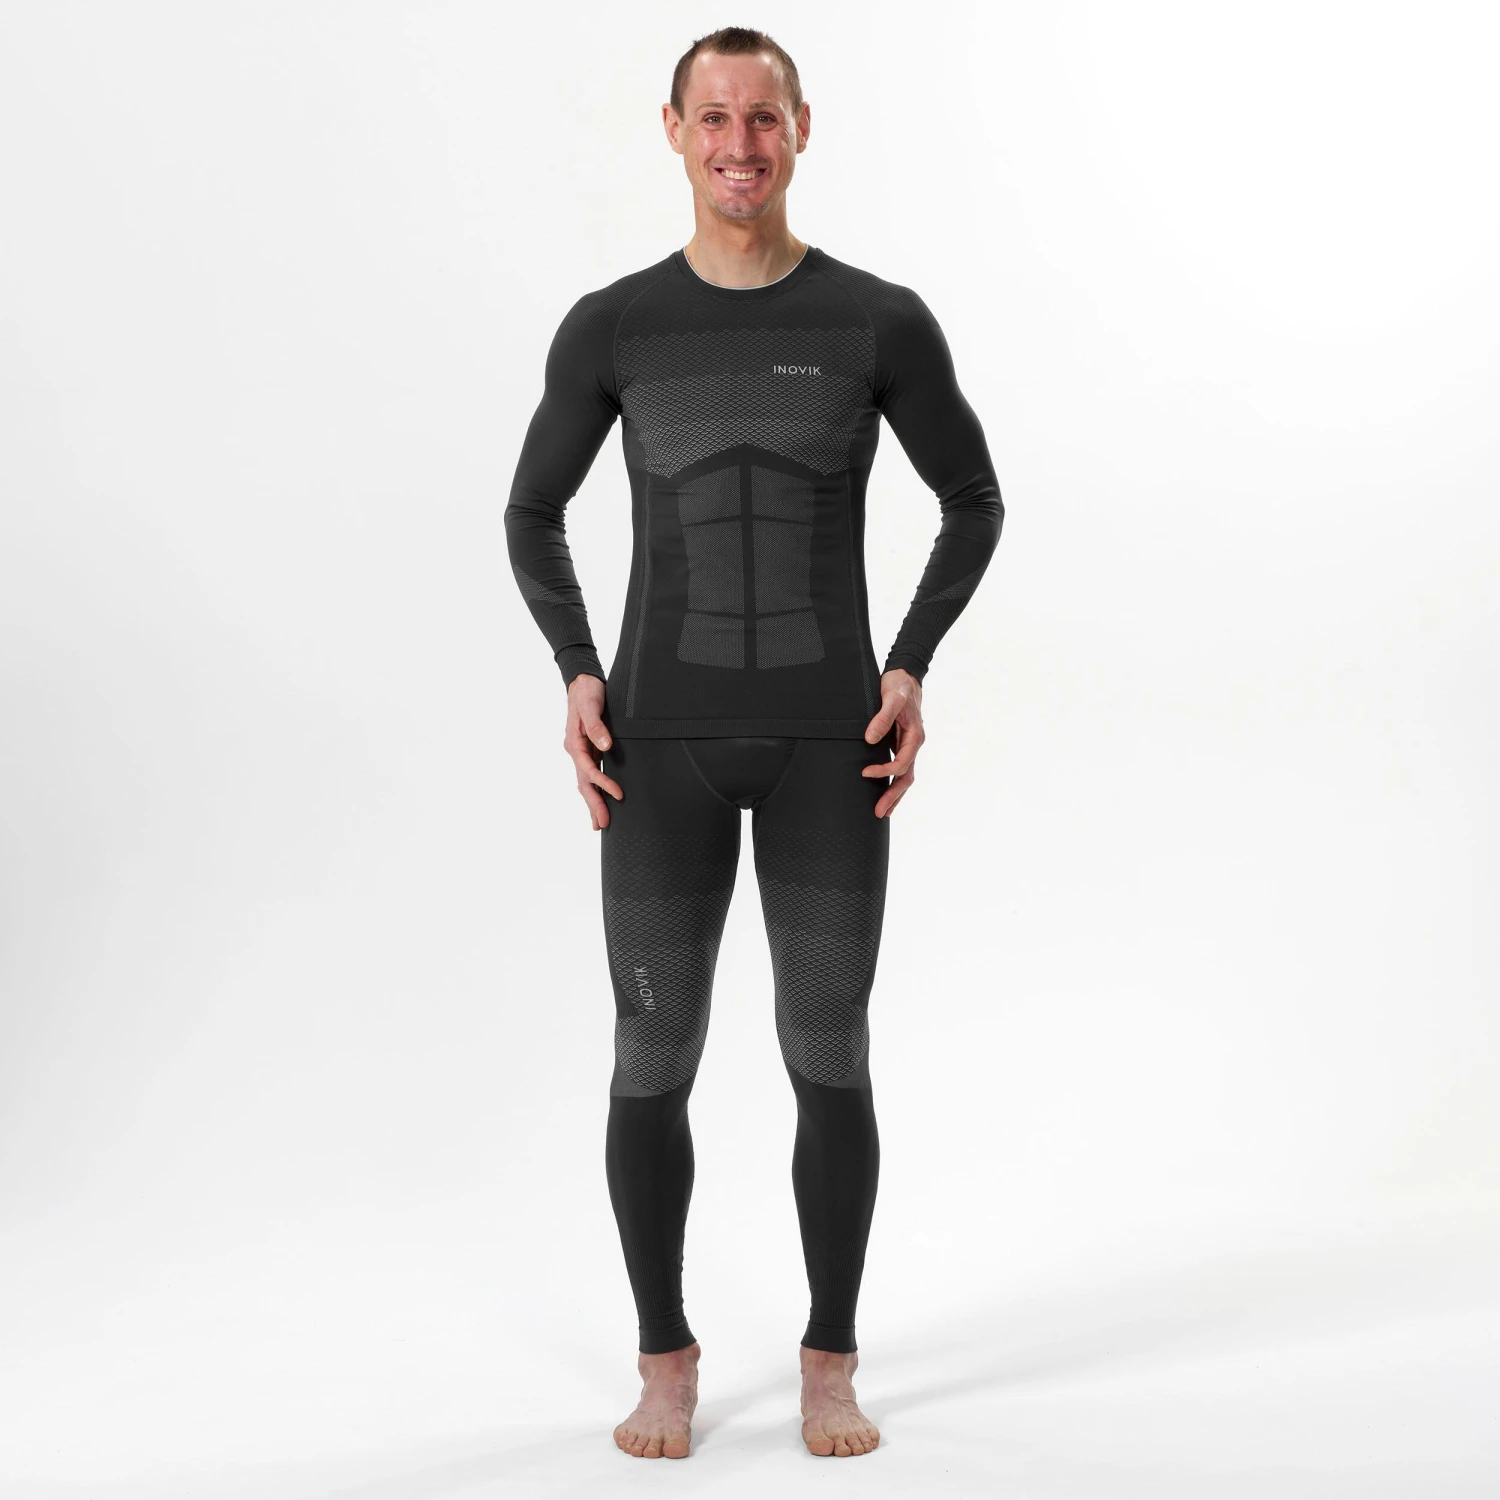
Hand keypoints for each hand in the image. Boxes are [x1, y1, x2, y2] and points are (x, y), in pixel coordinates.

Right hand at [563, 673, 621, 830]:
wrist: (582, 681)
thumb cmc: (586, 692)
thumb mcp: (590, 705)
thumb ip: (596, 726)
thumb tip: (605, 746)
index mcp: (574, 743)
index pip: (588, 770)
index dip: (603, 784)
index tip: (618, 794)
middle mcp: (576, 750)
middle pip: (583, 783)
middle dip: (593, 804)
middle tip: (602, 825)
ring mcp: (582, 752)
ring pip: (585, 782)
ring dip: (592, 802)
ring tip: (599, 822)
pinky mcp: (589, 750)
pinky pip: (590, 774)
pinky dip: (594, 789)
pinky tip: (600, 800)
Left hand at [861, 668, 924, 817]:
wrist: (905, 676)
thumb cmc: (899, 686)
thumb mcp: (891, 698)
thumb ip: (882, 717)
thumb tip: (870, 738)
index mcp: (914, 736)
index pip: (902, 763)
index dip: (885, 771)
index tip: (865, 772)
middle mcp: (913, 744)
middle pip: (906, 777)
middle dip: (893, 796)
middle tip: (879, 812)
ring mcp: (907, 746)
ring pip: (904, 776)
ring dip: (894, 794)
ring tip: (883, 812)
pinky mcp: (900, 744)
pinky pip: (899, 768)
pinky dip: (893, 782)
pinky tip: (884, 793)